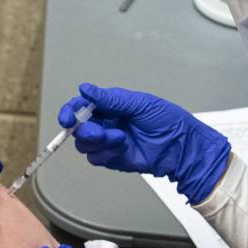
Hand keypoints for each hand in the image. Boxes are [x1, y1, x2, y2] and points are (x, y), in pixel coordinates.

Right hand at [60, 83, 231, 203]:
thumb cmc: (167, 121)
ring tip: (120, 139)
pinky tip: (122, 149)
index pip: (81, 107)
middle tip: (101, 131)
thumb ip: (109, 98)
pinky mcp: (112, 159)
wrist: (180, 147)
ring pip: (85, 145)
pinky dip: (106, 154)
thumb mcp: (139, 103)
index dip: (70, 112)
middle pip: (78, 128)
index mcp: (110, 106)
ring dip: (100, 142)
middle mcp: (106, 123)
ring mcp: (108, 142)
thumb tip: (85, 89)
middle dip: (86, 130)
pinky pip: (96, 159)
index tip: (67, 118)